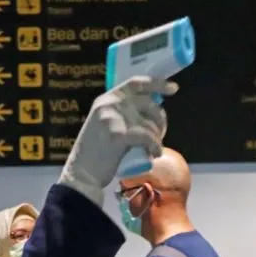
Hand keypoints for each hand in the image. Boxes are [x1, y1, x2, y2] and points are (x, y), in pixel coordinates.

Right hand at [58, 75, 178, 204]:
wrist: (82, 173)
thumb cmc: (97, 152)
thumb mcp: (107, 124)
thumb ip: (123, 115)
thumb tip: (151, 113)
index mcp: (106, 99)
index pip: (136, 83)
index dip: (157, 84)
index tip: (173, 88)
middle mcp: (110, 104)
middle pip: (149, 104)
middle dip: (160, 120)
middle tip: (161, 134)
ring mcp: (113, 118)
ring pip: (150, 124)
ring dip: (157, 138)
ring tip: (153, 149)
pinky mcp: (118, 135)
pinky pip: (147, 137)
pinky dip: (155, 147)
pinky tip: (155, 154)